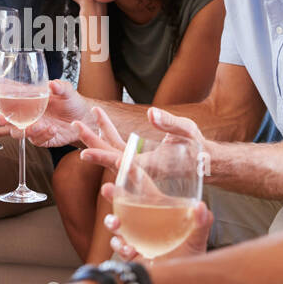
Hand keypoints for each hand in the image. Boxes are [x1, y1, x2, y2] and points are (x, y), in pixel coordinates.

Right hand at [0, 79, 90, 147]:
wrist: (83, 120)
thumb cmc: (72, 101)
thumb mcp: (67, 90)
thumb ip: (59, 87)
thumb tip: (52, 84)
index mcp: (27, 96)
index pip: (4, 92)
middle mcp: (24, 111)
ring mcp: (29, 125)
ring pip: (10, 129)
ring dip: (7, 125)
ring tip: (10, 121)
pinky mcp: (37, 137)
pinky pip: (32, 138)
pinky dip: (39, 134)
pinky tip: (49, 129)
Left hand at [79, 105, 208, 174]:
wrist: (206, 164)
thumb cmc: (200, 150)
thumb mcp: (188, 132)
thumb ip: (170, 123)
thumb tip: (150, 114)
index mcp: (150, 167)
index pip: (120, 163)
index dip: (102, 158)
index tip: (85, 153)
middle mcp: (140, 169)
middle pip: (109, 157)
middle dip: (92, 141)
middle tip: (76, 124)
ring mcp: (138, 165)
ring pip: (113, 152)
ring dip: (98, 137)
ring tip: (85, 120)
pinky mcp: (140, 161)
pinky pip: (120, 151)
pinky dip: (109, 137)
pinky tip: (101, 126)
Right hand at [102, 182, 212, 261]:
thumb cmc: (193, 259)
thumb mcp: (198, 240)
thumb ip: (201, 224)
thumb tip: (201, 207)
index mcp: (159, 209)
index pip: (143, 186)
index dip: (132, 173)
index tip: (120, 159)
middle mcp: (145, 221)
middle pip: (124, 202)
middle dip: (113, 195)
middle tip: (106, 189)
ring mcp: (136, 237)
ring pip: (117, 225)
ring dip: (112, 223)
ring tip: (115, 225)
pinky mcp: (131, 255)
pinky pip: (120, 247)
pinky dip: (122, 248)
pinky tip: (130, 251)